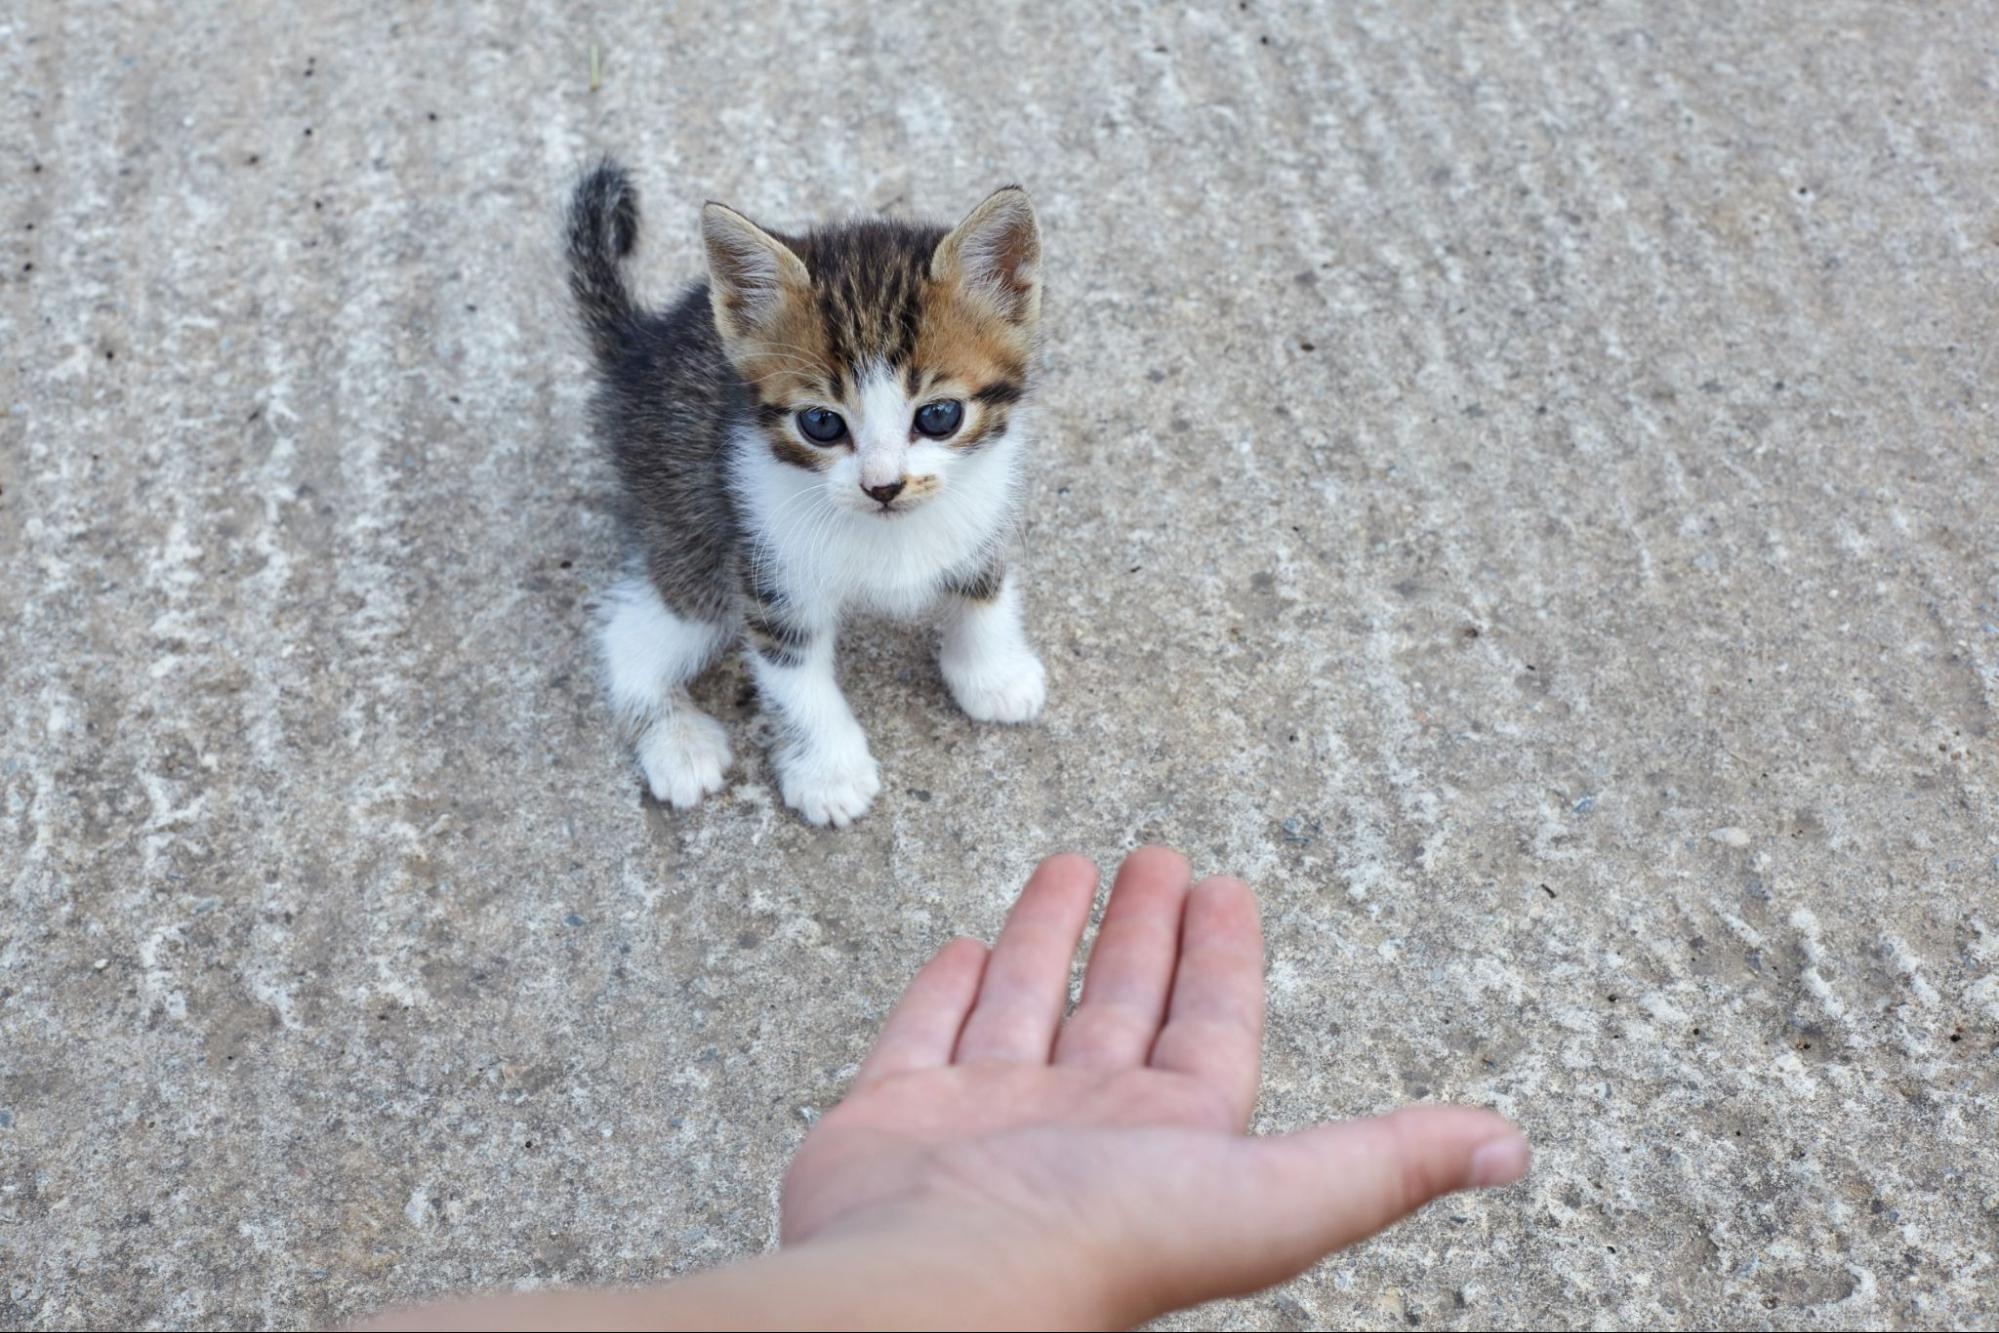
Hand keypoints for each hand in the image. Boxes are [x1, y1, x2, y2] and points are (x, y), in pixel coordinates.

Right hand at [782, 848, 1529, 1328]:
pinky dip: (947, 990)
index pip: (1210, 1022)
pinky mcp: (894, 1115)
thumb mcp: (1274, 1198)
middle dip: (1146, 931)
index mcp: (1170, 1137)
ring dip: (1053, 936)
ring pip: (1027, 1002)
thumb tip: (1516, 1148)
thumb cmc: (1095, 1247)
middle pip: (1125, 1002)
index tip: (1228, 884)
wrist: (926, 1285)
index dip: (1224, 954)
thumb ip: (1384, 1162)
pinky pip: (927, 1033)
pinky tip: (968, 944)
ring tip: (1071, 865)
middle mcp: (1080, 1124)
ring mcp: (982, 1117)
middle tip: (1159, 857)